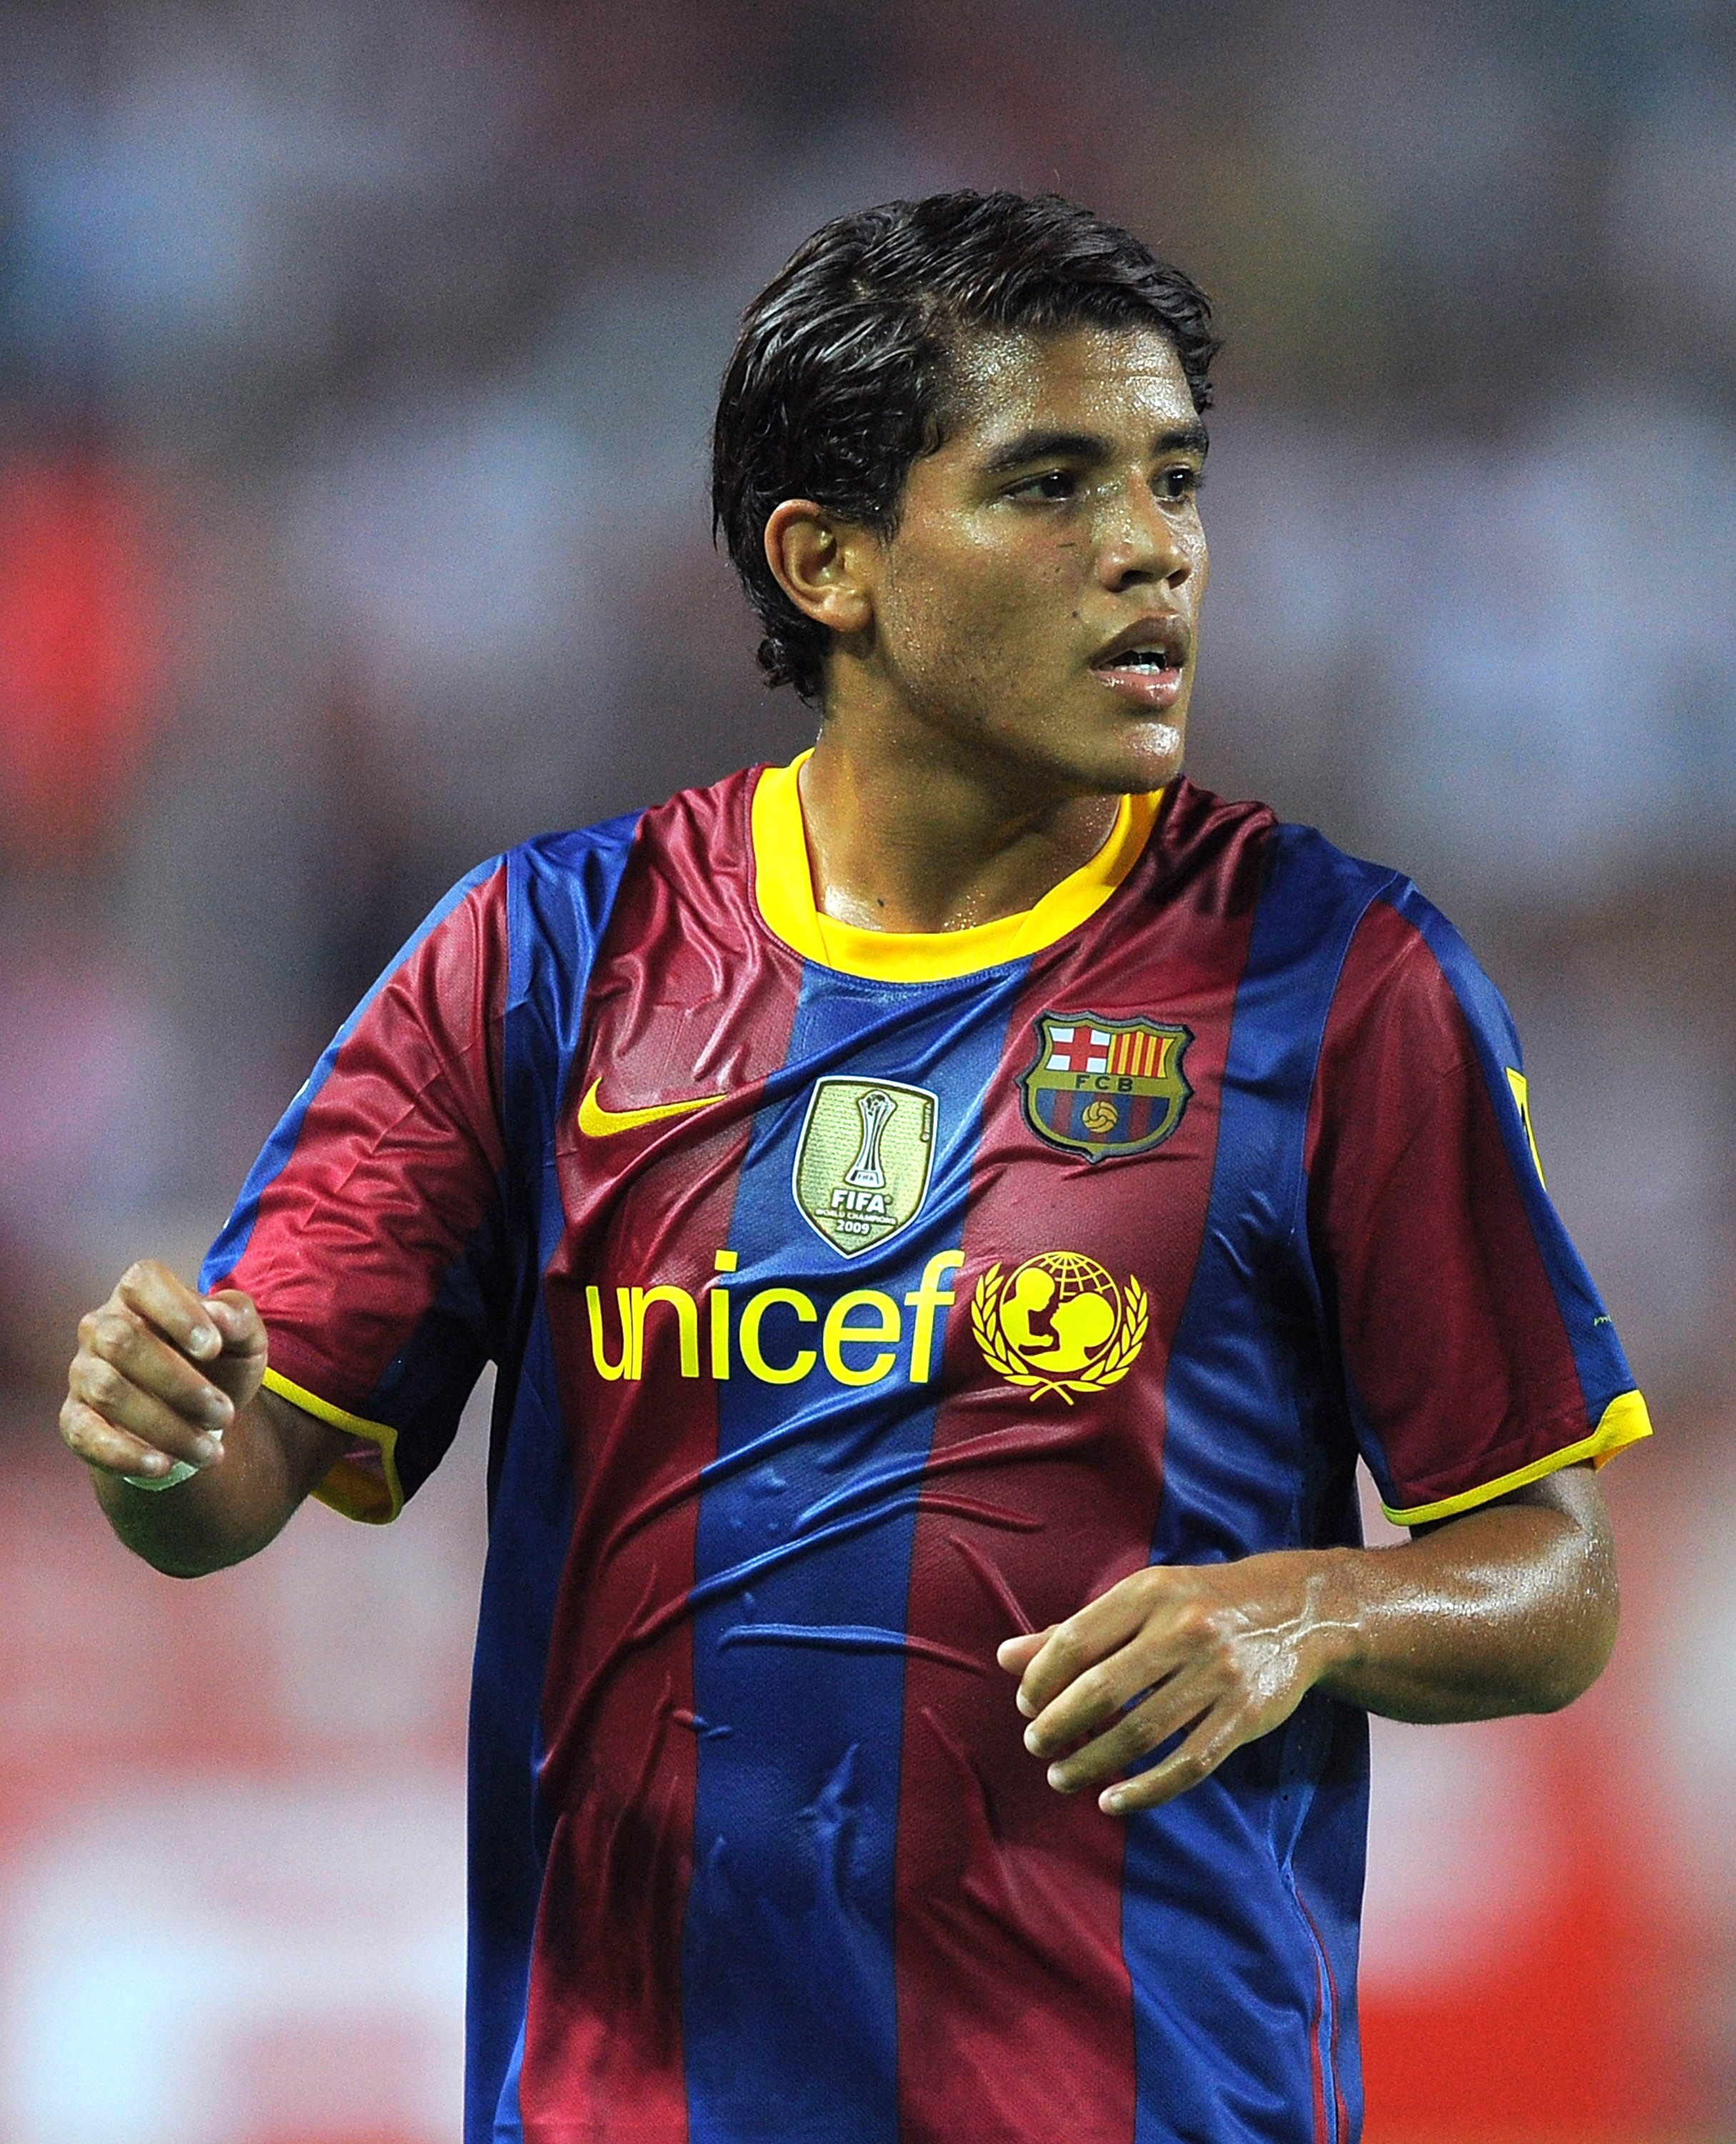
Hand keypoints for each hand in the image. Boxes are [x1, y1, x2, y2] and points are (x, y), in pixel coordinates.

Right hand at [61, 1260, 267, 1485]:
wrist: (198, 1416)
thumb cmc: (220, 1364)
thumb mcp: (245, 1340)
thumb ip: (239, 1318)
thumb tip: (218, 1313)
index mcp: (141, 1293)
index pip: (143, 1281)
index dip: (177, 1312)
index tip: (213, 1348)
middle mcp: (103, 1326)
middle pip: (122, 1341)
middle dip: (179, 1384)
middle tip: (225, 1414)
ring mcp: (83, 1372)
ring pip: (108, 1391)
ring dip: (164, 1426)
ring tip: (209, 1449)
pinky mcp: (76, 1418)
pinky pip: (85, 1434)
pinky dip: (125, 1454)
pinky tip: (164, 1465)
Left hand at [995, 1553, 1346, 1815]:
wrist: (1294, 1610)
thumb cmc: (1197, 1605)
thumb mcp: (1140, 1601)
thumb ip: (1075, 1631)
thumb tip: (1006, 1658)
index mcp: (1149, 1593)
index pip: (1076, 1640)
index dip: (1041, 1678)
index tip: (1025, 1704)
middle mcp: (1184, 1629)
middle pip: (1103, 1690)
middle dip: (1059, 1725)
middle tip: (1036, 1745)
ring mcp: (1219, 1673)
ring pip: (1141, 1732)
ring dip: (1092, 1762)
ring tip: (1061, 1776)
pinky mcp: (1245, 1714)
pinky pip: (1188, 1763)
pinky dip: (1145, 1789)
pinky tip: (1112, 1800)